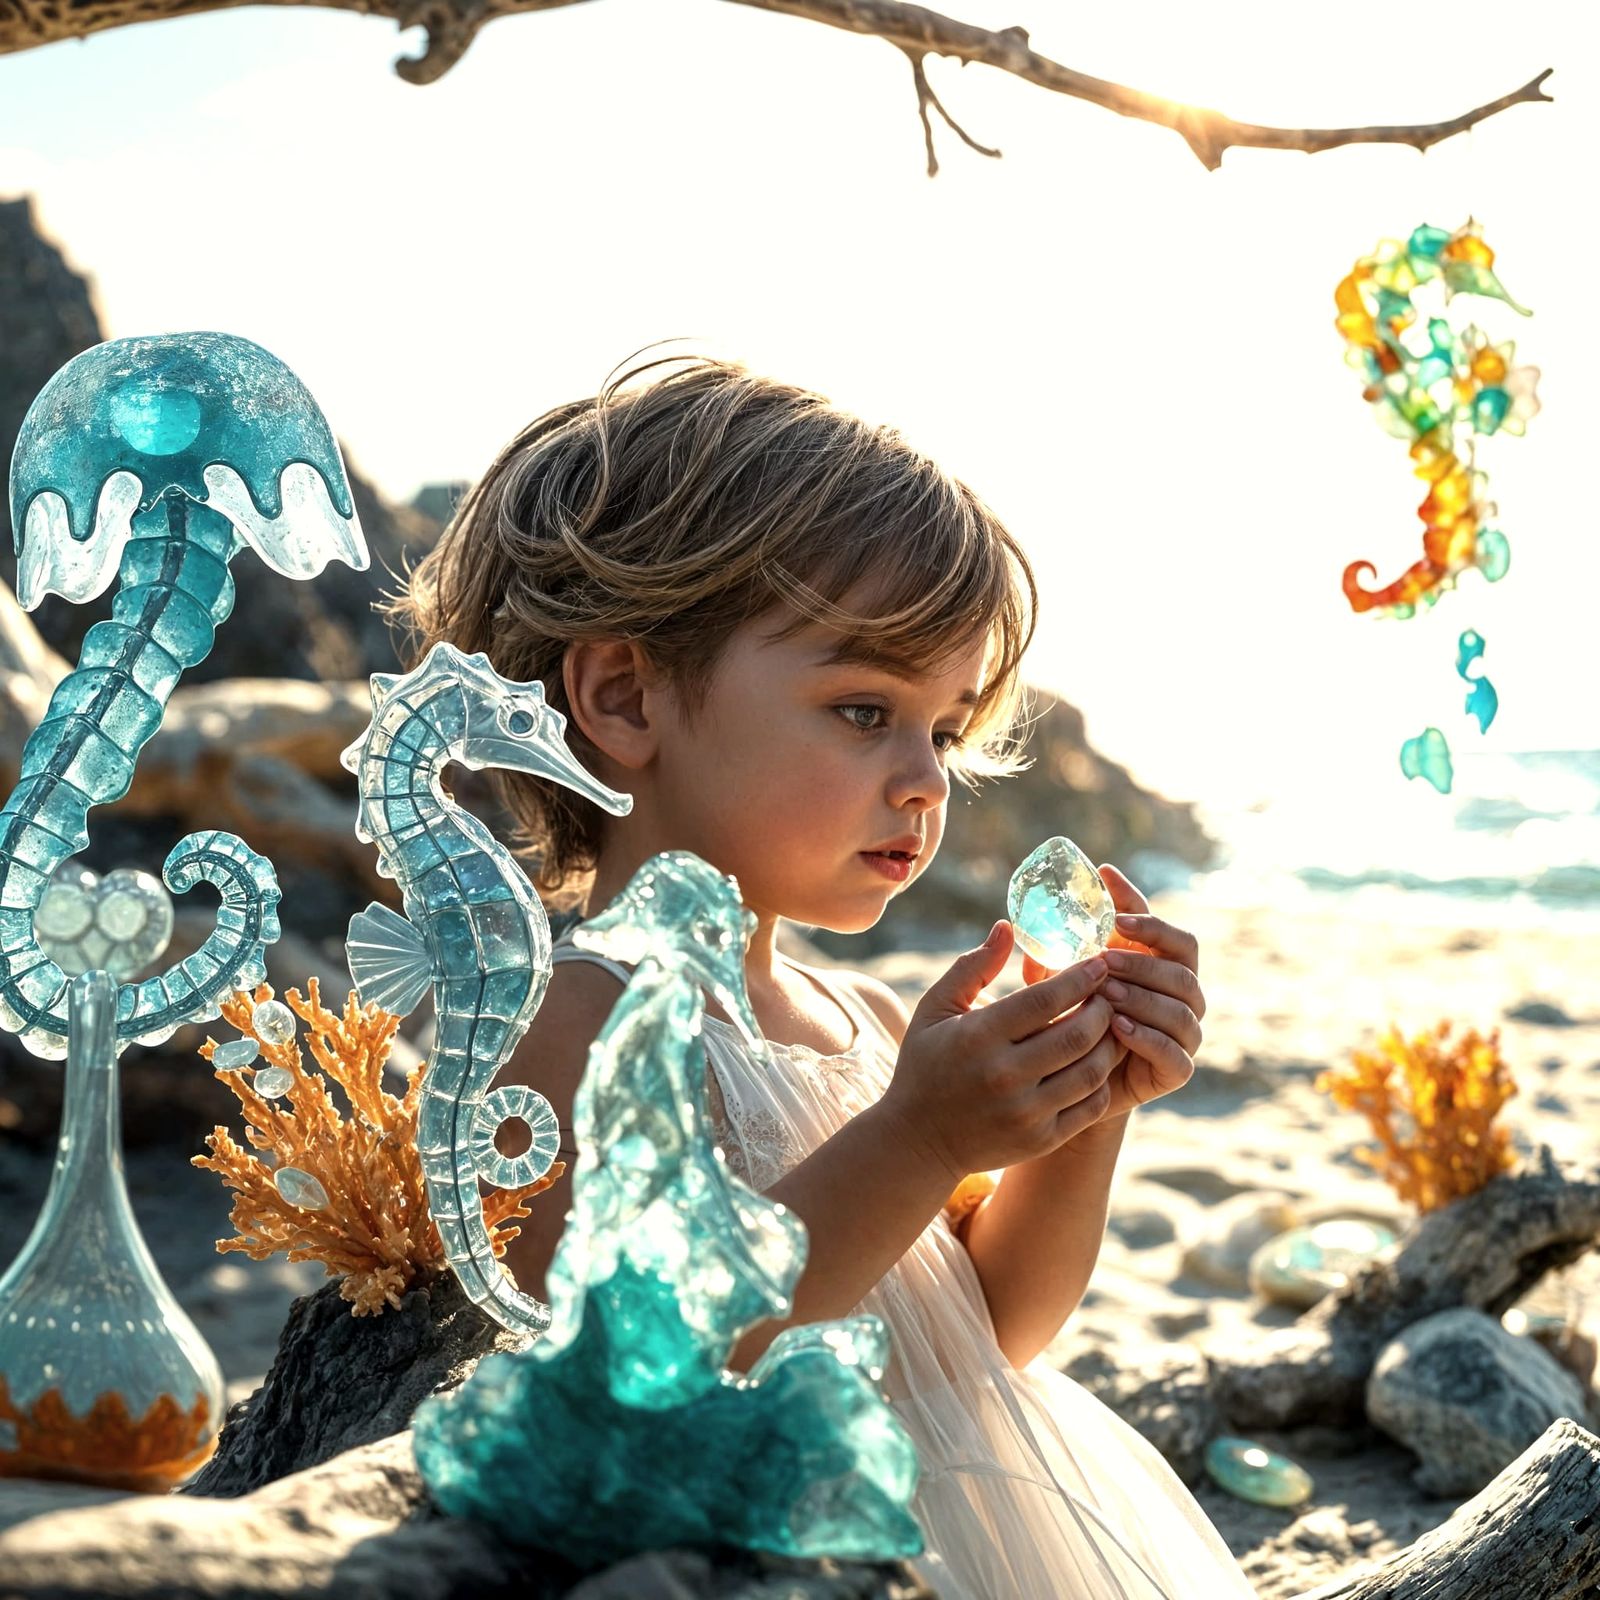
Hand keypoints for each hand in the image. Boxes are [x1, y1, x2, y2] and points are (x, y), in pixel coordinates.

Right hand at [881, 921, 1120, 1181]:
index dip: (1080, 977)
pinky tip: (1099, 1060)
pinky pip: (1091, 1106)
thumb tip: (1007, 926)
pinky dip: (1103, 1080)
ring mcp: (1025, 1112)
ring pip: (1091, 1071)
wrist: (919, 1141)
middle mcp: (1004, 1076)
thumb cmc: (926, 1064)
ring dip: (1110, 1043)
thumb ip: (972, 967)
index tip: (1099, 960)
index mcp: (978, 1037)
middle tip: (1111, 990)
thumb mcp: (936, 1009)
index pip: (1045, 1000)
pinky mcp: (1041, 1139)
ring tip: (1111, 1023)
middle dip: (1103, 1007)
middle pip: (1077, 1035)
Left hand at [1019, 863, 1202, 1121]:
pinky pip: (1176, 1052)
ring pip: (1183, 1007)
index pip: (1166, 932)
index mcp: (1155, 966)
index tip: (1112, 906)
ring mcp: (1181, 1033)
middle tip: (1105, 959)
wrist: (1068, 1087)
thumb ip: (1048, 958)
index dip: (1145, 915)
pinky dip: (1149, 1038)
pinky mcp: (1175, 1070)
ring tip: (1107, 993)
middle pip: (1182, 966)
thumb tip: (1009, 927)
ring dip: (1145, 997)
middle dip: (1143, 960)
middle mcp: (1177, 996)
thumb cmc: (1061, 1024)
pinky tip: (1118, 1028)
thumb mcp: (1052, 986)